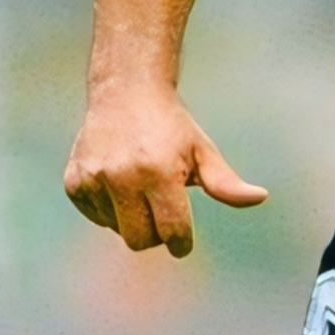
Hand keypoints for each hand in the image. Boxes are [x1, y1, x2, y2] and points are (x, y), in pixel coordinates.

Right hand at [63, 83, 267, 257]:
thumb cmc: (171, 126)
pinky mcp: (74, 182)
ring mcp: (94, 179)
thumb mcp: (202, 151)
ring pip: (117, 230)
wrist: (125, 91)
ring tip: (139, 186)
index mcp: (158, 172)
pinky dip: (109, 210)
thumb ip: (226, 184)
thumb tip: (260, 198)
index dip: (181, 243)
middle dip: (156, 234)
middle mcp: (122, 177)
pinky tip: (118, 182)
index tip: (182, 241)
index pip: (172, 232)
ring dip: (132, 218)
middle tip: (163, 211)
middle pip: (140, 241)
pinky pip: (96, 218)